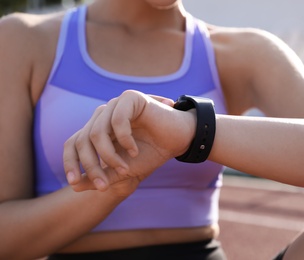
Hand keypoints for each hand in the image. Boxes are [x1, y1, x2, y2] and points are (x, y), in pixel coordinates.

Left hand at [63, 90, 195, 195]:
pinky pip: (117, 121)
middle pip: (82, 141)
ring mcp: (114, 106)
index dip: (70, 163)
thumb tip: (75, 186)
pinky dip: (125, 140)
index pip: (72, 144)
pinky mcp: (130, 98)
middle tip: (103, 185)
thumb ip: (100, 177)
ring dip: (109, 157)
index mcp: (97, 130)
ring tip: (125, 169)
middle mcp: (102, 116)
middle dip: (91, 166)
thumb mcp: (122, 170)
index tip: (74, 183)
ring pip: (96, 133)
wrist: (177, 141)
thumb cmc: (150, 154)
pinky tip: (135, 151)